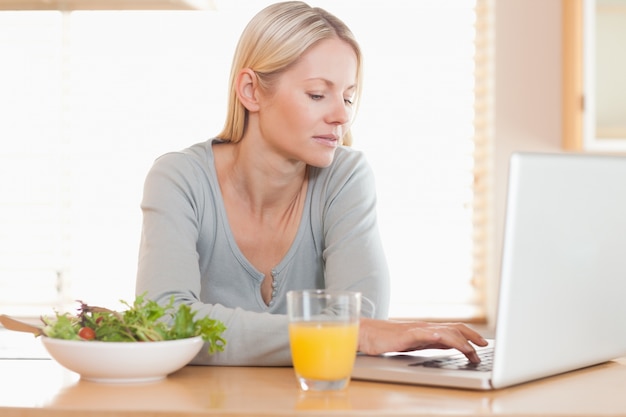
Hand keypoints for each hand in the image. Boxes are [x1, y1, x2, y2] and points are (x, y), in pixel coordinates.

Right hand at [358, 317, 488, 362]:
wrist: (367, 334)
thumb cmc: (388, 339)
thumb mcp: (414, 343)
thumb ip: (429, 343)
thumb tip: (446, 346)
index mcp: (428, 330)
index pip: (454, 329)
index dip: (470, 335)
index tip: (483, 344)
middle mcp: (425, 328)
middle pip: (454, 328)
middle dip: (471, 336)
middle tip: (484, 345)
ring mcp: (416, 330)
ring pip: (442, 332)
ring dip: (458, 341)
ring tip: (470, 350)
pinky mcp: (406, 335)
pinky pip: (422, 334)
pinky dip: (434, 335)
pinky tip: (442, 339)